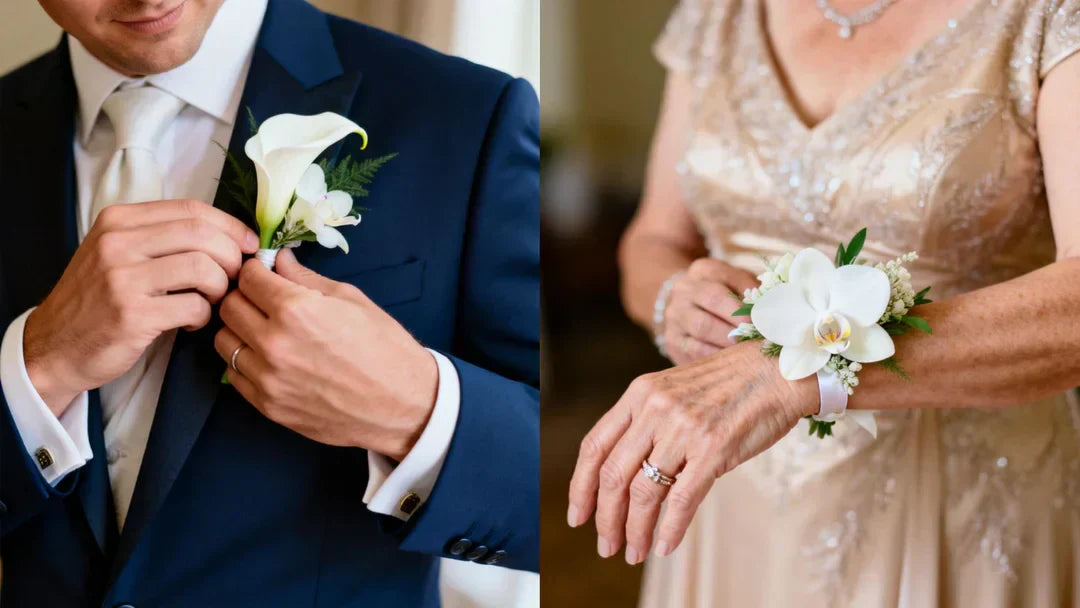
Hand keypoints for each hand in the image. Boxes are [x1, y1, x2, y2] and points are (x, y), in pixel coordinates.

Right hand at [24, 200, 258, 415]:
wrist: (54, 345)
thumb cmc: (98, 299)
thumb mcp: (117, 253)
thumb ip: (161, 237)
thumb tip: (228, 235)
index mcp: (119, 220)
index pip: (192, 209)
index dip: (230, 226)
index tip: (248, 244)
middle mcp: (118, 243)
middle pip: (202, 234)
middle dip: (232, 256)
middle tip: (235, 278)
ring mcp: (122, 278)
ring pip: (203, 268)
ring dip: (220, 287)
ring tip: (210, 301)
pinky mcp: (132, 314)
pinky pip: (193, 305)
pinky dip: (203, 315)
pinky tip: (192, 321)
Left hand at [214, 249, 437, 460]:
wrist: (403, 403)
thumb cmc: (385, 347)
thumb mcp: (351, 299)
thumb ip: (306, 279)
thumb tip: (278, 261)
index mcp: (296, 309)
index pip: (248, 277)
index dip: (256, 270)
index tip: (264, 274)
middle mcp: (274, 343)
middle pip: (229, 306)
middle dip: (244, 296)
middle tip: (263, 299)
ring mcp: (268, 378)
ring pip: (224, 342)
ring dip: (239, 330)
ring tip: (263, 330)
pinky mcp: (269, 406)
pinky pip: (235, 375)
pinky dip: (245, 361)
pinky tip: (268, 358)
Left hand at [566, 341, 817, 563]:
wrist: (777, 371)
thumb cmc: (728, 385)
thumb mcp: (673, 390)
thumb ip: (646, 422)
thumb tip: (625, 473)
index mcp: (639, 394)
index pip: (594, 446)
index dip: (580, 486)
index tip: (577, 516)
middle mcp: (654, 409)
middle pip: (613, 474)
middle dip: (606, 518)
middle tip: (607, 546)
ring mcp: (683, 429)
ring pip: (643, 491)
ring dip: (635, 530)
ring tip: (635, 552)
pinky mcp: (713, 449)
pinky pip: (681, 499)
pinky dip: (669, 528)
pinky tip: (664, 546)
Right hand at [661, 258, 758, 363]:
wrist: (686, 304)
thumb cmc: (723, 294)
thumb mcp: (738, 283)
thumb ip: (754, 293)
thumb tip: (773, 312)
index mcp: (704, 270)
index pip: (727, 282)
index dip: (745, 303)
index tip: (763, 319)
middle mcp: (684, 290)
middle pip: (712, 302)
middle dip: (737, 323)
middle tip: (757, 338)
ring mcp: (674, 316)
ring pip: (701, 328)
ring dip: (728, 341)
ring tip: (748, 351)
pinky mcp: (672, 340)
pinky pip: (694, 351)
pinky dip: (716, 357)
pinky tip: (732, 361)